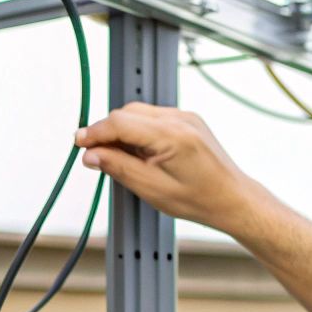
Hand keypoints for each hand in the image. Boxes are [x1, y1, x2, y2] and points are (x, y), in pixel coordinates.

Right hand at [73, 102, 266, 232]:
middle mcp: (179, 119)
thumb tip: (91, 154)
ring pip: (138, 112)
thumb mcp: (151, 189)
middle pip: (127, 113)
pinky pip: (153, 117)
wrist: (231, 198)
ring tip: (120, 158)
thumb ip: (118, 167)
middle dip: (107, 132)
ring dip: (122, 131)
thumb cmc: (198, 199)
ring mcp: (185, 116)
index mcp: (171, 135)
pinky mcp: (187, 119)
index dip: (95, 132)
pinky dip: (138, 130)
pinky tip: (139, 152)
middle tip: (96, 156)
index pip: (120, 122)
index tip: (79, 143)